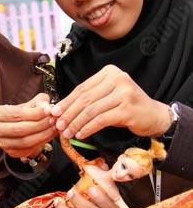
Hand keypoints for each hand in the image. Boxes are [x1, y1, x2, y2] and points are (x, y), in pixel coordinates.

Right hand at [0, 93, 56, 158]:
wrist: (19, 125)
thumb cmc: (25, 112)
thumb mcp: (31, 102)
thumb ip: (40, 102)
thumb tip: (48, 108)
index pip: (17, 114)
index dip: (35, 113)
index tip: (49, 111)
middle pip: (21, 129)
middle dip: (40, 125)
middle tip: (54, 121)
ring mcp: (3, 143)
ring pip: (25, 142)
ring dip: (43, 135)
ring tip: (55, 128)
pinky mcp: (11, 153)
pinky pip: (28, 150)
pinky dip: (42, 143)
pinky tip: (50, 136)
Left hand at [51, 65, 171, 139]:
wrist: (154, 116)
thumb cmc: (126, 107)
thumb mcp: (107, 96)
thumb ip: (89, 98)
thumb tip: (60, 108)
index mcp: (109, 72)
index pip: (82, 88)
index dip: (66, 101)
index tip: (54, 113)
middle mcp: (117, 79)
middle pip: (85, 99)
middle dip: (68, 113)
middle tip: (57, 125)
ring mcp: (124, 93)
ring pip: (91, 110)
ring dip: (76, 123)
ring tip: (67, 133)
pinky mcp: (127, 109)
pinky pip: (101, 120)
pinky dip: (88, 128)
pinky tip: (80, 134)